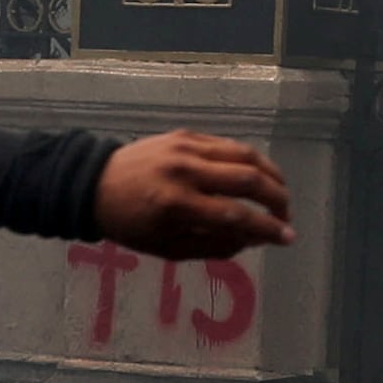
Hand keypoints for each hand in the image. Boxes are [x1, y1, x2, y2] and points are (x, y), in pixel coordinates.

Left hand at [92, 131, 295, 259]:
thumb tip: (256, 238)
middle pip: (249, 179)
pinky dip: (248, 161)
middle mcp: (184, 171)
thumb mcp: (169, 248)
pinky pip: (228, 145)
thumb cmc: (131, 225)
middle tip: (286, 216)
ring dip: (271, 175)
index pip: (237, 215)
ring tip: (279, 194)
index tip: (287, 239)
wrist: (95, 184)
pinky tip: (256, 176)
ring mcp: (186, 147)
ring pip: (245, 155)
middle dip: (277, 200)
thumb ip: (216, 246)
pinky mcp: (186, 134)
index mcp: (176, 205)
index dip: (268, 229)